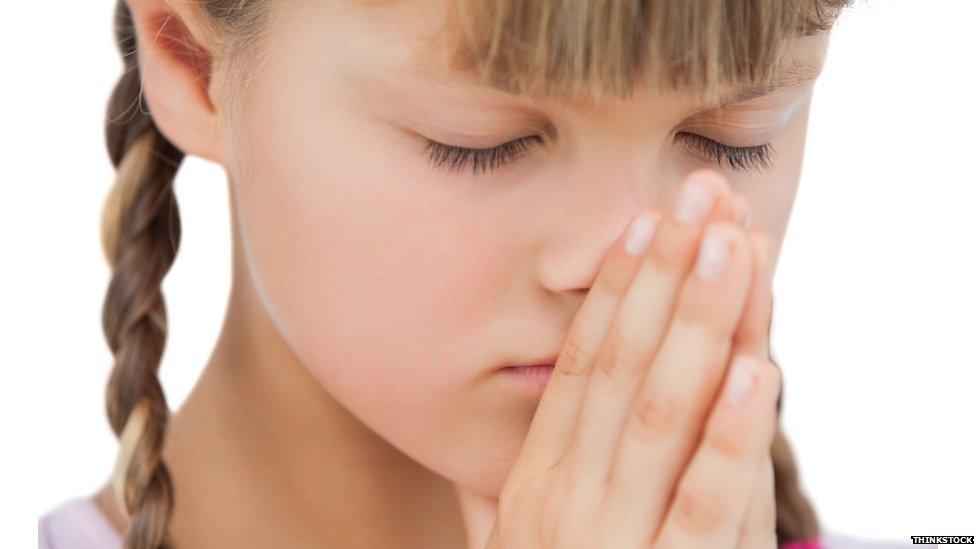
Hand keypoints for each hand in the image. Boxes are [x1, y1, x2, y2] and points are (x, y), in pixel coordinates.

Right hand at [457, 170, 780, 548]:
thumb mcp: (512, 546)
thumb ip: (500, 489)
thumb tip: (491, 434)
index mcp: (535, 483)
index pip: (580, 367)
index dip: (616, 291)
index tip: (643, 223)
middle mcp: (567, 500)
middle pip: (624, 368)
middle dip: (668, 277)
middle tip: (700, 198)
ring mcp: (615, 541)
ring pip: (665, 413)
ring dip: (704, 324)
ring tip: (734, 246)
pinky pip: (705, 502)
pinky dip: (733, 433)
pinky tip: (761, 369)